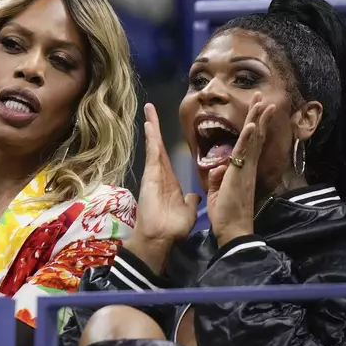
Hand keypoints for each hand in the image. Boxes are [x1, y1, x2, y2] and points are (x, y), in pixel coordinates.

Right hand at [134, 104, 200, 244]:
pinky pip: (153, 152)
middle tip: (150, 108)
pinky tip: (150, 124)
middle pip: (158, 146)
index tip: (160, 128)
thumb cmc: (172, 227)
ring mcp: (154, 173)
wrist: (161, 237)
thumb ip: (191, 202)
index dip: (163, 142)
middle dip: (154, 127)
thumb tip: (196, 195)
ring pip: (154, 145)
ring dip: (152, 127)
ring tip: (149, 109)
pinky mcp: (151, 174)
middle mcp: (160, 174)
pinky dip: (152, 138)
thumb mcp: (188, 211)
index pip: (167, 156)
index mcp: (169, 181)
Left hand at [206, 93, 275, 245]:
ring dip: (257, 120)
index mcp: (242, 170)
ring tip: (263, 102)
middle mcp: (248, 167)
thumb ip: (217, 178)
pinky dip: (249, 138)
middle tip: (262, 96)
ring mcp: (246, 170)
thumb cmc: (225, 214)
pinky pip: (244, 153)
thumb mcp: (217, 192)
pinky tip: (253, 124)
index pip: (249, 143)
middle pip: (255, 136)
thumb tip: (218, 168)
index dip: (254, 125)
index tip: (257, 109)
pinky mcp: (240, 175)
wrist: (231, 230)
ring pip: (253, 140)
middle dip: (258, 115)